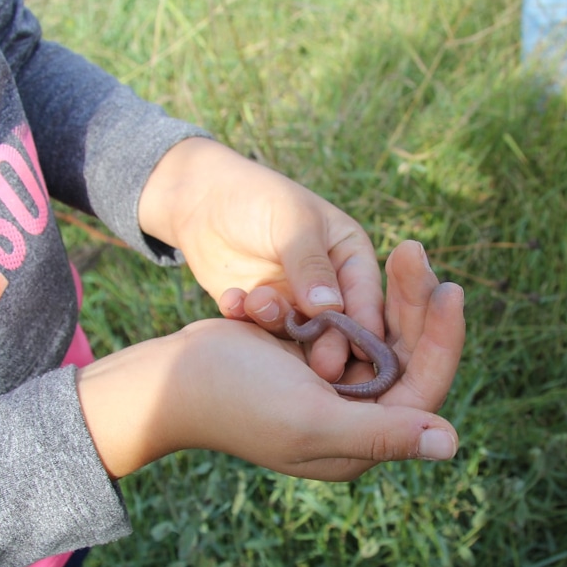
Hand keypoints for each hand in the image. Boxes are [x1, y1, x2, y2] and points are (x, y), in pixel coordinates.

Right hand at [74, 241, 463, 481]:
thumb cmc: (235, 399)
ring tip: (397, 250)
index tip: (451, 288)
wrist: (167, 377)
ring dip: (382, 293)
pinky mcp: (309, 358)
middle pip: (405, 353)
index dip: (442, 339)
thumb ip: (381, 431)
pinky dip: (344, 296)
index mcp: (362, 441)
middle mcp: (354, 417)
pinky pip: (345, 321)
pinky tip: (358, 267)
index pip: (423, 386)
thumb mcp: (311, 418)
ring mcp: (331, 386)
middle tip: (415, 250)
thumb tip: (451, 444)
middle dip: (413, 302)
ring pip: (379, 330)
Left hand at [135, 137, 381, 380]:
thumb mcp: (290, 222)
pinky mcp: (262, 315)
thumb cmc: (257, 197)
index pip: (366, 296)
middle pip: (338, 327)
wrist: (200, 200)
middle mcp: (328, 286)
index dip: (365, 326)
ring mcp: (295, 303)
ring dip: (277, 323)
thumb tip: (331, 308)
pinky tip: (231, 301)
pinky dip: (246, 321)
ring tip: (256, 302)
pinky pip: (260, 331)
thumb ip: (310, 265)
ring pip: (298, 333)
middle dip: (329, 345)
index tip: (362, 356)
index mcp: (349, 257)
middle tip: (324, 370)